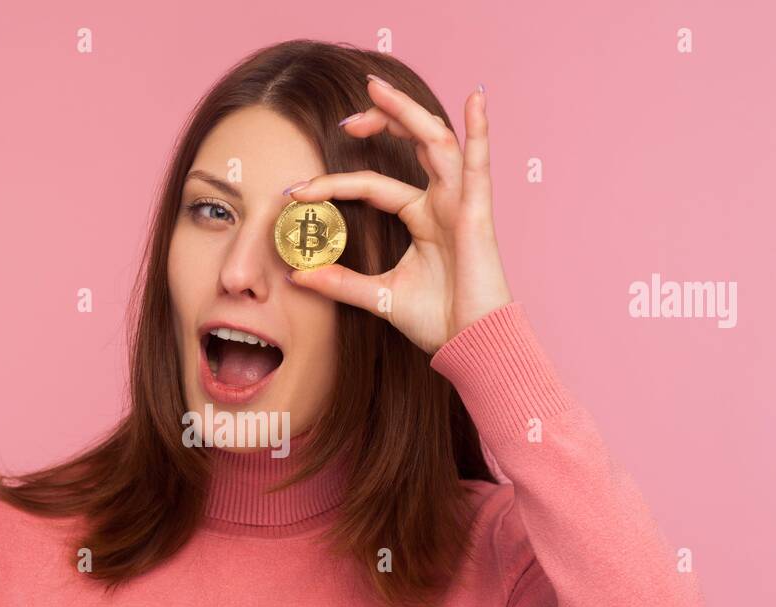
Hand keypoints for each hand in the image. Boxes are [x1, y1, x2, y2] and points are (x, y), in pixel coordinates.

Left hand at [283, 76, 512, 354]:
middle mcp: (442, 203)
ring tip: (377, 90)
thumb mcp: (379, 297)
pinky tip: (475, 99)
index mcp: (422, 218)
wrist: (471, 346)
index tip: (296, 191)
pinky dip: (479, 131)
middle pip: (412, 145)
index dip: (335, 183)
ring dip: (407, 113)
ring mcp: (461, 204)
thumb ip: (340, 282)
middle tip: (344, 119)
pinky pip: (478, 165)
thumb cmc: (439, 322)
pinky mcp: (477, 214)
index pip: (373, 185)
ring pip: (436, 142)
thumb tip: (297, 275)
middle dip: (380, 122)